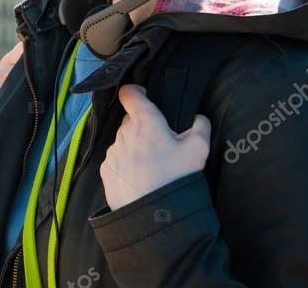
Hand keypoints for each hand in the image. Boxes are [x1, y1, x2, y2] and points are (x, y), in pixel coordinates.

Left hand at [99, 84, 211, 210]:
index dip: (136, 91)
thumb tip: (199, 118)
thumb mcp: (199, 149)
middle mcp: (124, 133)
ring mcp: (113, 152)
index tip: (145, 97)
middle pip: (130, 120)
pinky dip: (126, 165)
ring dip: (135, 147)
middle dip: (143, 126)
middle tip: (161, 144)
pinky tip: (140, 179)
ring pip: (124, 141)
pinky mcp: (106, 171)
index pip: (130, 93)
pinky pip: (117, 160)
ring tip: (152, 167)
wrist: (153, 215)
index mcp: (145, 121)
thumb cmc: (176, 177)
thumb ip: (201, 126)